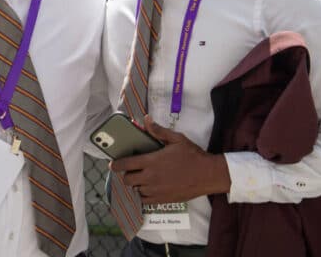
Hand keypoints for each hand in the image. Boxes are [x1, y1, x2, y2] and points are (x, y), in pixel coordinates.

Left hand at [109, 114, 230, 204]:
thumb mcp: (177, 139)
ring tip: (140, 179)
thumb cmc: (193, 155)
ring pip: (135, 190)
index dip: (116, 165)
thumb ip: (158, 131)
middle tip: (130, 170)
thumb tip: (146, 120)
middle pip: (127, 180)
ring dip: (135, 185)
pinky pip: (144, 201)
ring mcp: (156, 190)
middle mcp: (151, 177)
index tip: (113, 164)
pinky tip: (147, 189)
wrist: (208, 175)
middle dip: (125, 175)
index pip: (125, 164)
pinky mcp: (162, 199)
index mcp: (152, 161)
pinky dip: (142, 195)